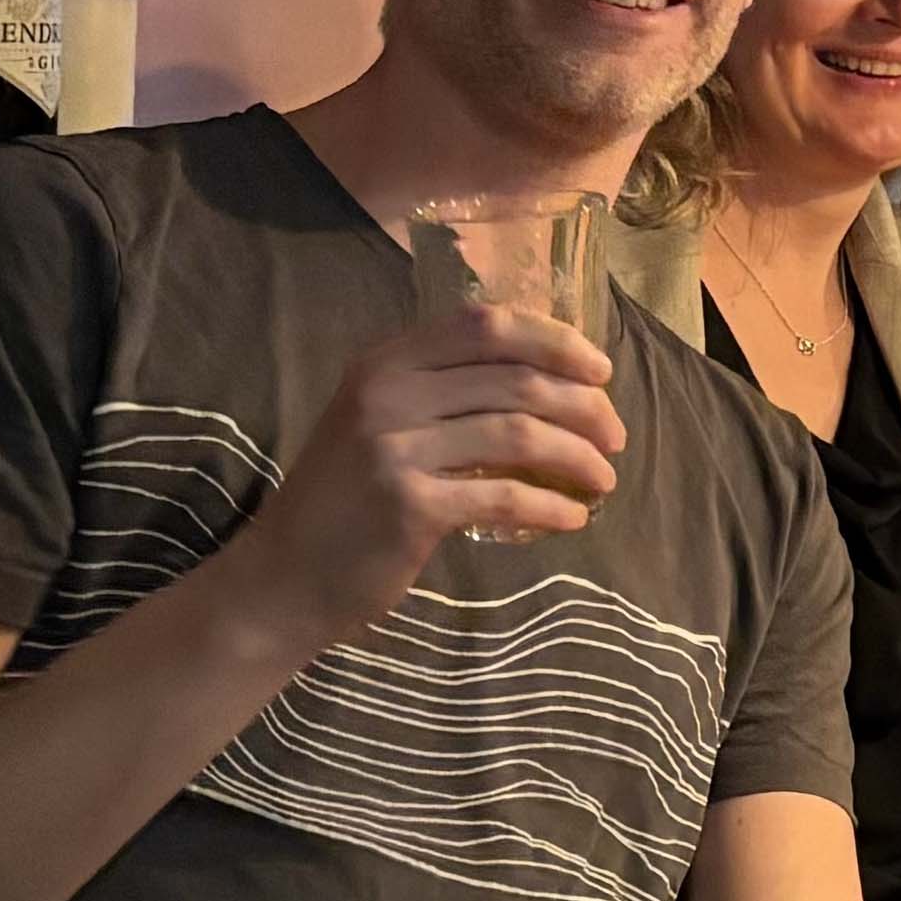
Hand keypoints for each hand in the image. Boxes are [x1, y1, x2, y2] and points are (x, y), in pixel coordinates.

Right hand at [224, 303, 620, 644]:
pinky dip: (552, 506)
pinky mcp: (408, 505)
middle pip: (516, 379)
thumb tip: (554, 384)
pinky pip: (505, 495)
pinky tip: (573, 518)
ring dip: (578, 457)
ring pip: (520, 434)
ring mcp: (393, 448)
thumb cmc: (348, 500)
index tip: (600, 371)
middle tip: (616, 437)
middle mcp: (387, 393)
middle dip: (584, 407)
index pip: (486, 324)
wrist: (284, 576)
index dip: (555, 341)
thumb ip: (445, 394)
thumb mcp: (383, 425)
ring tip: (605, 480)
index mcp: (385, 362)